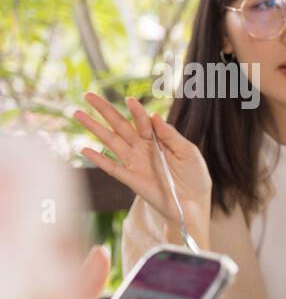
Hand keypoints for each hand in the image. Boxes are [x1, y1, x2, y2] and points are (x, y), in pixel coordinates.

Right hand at [75, 92, 211, 237]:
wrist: (194, 203)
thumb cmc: (194, 175)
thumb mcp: (188, 152)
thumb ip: (171, 135)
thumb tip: (154, 116)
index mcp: (157, 138)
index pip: (143, 121)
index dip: (136, 111)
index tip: (130, 100)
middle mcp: (142, 148)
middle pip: (120, 125)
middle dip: (105, 111)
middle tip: (88, 96)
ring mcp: (135, 163)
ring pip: (111, 142)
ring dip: (94, 128)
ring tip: (78, 114)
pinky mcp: (132, 179)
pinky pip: (113, 168)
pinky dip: (99, 159)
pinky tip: (85, 149)